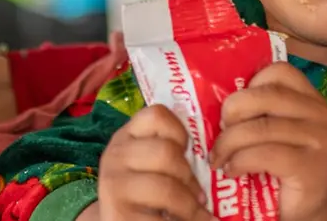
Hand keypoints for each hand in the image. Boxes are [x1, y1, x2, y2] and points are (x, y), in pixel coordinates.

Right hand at [92, 104, 214, 220]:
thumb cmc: (142, 196)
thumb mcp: (148, 166)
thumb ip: (169, 154)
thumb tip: (212, 156)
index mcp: (126, 137)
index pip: (157, 115)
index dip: (180, 132)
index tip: (186, 153)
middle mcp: (115, 155)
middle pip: (167, 152)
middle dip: (189, 177)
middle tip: (199, 195)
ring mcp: (114, 185)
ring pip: (167, 187)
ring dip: (190, 206)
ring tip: (199, 215)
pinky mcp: (119, 214)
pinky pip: (162, 218)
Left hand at [211, 63, 326, 220]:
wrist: (304, 210)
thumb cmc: (278, 167)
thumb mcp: (269, 131)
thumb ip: (254, 110)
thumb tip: (207, 96)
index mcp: (308, 97)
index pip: (277, 71)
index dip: (248, 85)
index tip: (233, 109)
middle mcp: (318, 112)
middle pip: (265, 95)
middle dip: (232, 112)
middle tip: (219, 132)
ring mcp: (318, 139)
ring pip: (260, 128)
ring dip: (229, 143)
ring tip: (218, 157)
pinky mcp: (310, 167)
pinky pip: (264, 154)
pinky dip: (240, 162)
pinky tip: (231, 171)